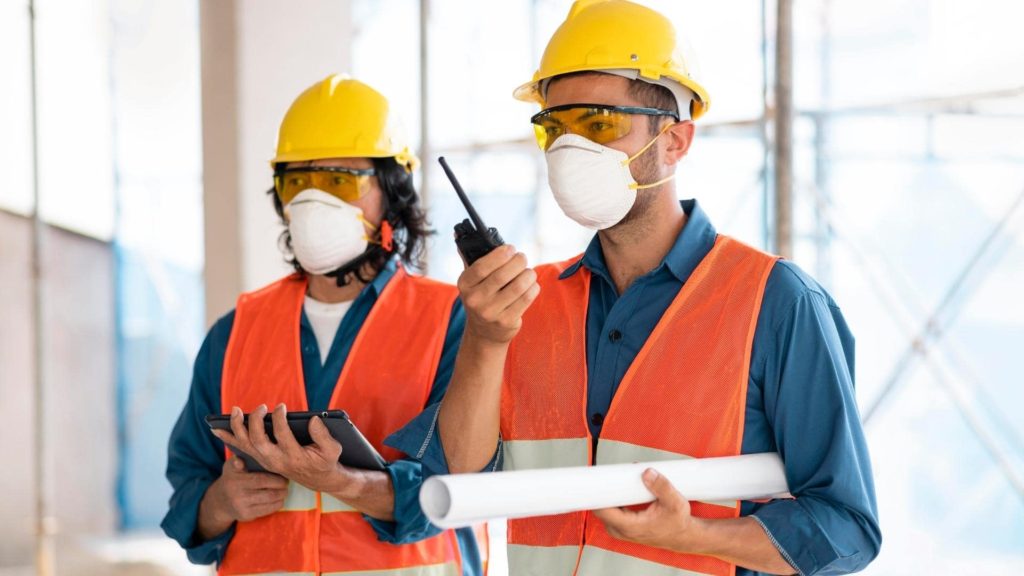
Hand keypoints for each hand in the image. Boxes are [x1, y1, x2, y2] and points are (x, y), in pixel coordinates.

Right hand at [197, 455, 287, 538]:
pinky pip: (267, 510)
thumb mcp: (231, 467)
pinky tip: (279, 498)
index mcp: (236, 481)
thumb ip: (237, 461)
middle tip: (287, 482)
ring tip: (284, 489)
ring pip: (270, 502)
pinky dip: (277, 504)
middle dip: (282, 487)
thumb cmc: (231, 478)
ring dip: (282, 495)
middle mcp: (239, 495)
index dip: (276, 478)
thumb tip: (239, 460)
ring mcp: (243, 507)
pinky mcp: (247, 516)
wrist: (220, 501)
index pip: (261, 480)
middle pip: (269, 493)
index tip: (283, 474)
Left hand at [212, 404, 355, 495]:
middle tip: (262, 407)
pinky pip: (241, 448)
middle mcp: (276, 460)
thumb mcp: (333, 449)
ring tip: (234, 411)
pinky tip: (216, 429)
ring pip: (245, 444)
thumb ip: (324, 435)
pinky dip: (228, 438)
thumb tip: (313, 419)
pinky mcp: (262, 458)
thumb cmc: (326, 460)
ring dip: (237, 427)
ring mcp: (266, 460)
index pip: (281, 435)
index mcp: (293, 457)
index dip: (279, 418)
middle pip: (257, 440)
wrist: (319, 479)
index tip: (281, 407)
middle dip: (255, 421)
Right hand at [457, 244, 539, 344]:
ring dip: (528, 274)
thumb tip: (458, 231)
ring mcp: (490, 312)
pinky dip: (533, 288)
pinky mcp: (506, 322)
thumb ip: (468, 257)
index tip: (510, 248)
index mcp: (465, 284)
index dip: (500, 254)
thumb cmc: (481, 297)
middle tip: (522, 258)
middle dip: (518, 261)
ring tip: (528, 272)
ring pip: (518, 286)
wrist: (484, 332)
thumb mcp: (471, 280)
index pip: (482, 266)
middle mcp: (475, 300)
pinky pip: (526, 298)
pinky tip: (531, 285)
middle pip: (502, 275)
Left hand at [592, 468, 705, 553]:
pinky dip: (612, 499)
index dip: (594, 494)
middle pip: (599, 507)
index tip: (591, 480)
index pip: (602, 510)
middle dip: (602, 489)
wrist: (682, 536)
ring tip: (613, 477)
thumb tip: (647, 472)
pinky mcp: (622, 526)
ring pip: (604, 509)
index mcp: (630, 526)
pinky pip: (610, 510)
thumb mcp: (675, 503)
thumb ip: (662, 486)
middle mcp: (621, 530)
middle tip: (606, 472)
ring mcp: (620, 529)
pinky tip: (616, 488)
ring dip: (608, 494)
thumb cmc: (677, 523)